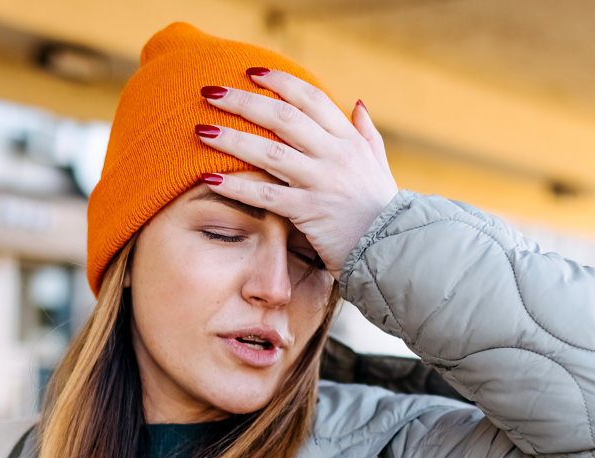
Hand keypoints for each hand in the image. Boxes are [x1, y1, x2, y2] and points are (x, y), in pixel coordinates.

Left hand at [197, 70, 397, 276]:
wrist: (393, 248)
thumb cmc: (382, 208)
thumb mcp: (379, 164)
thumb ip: (367, 132)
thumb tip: (356, 102)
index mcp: (349, 139)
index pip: (310, 99)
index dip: (279, 82)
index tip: (251, 72)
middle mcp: (335, 155)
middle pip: (282, 118)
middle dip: (243, 101)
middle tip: (210, 92)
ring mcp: (321, 182)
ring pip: (269, 153)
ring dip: (232, 139)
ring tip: (201, 130)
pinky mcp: (309, 212)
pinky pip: (266, 196)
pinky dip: (237, 187)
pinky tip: (210, 178)